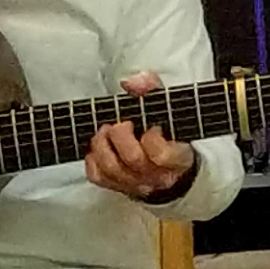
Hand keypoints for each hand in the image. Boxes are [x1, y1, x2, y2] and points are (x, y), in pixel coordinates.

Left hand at [85, 71, 194, 200]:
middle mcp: (156, 176)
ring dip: (103, 144)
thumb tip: (132, 81)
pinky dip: (92, 159)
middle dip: (121, 135)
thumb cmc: (167, 135)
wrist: (167, 168)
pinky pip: (98, 176)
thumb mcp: (166, 109)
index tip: (152, 125)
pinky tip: (98, 146)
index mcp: (176, 159)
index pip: (161, 154)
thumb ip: (152, 90)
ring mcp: (135, 184)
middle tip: (120, 124)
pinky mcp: (116, 187)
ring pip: (112, 168)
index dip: (152, 136)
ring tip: (105, 131)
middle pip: (133, 159)